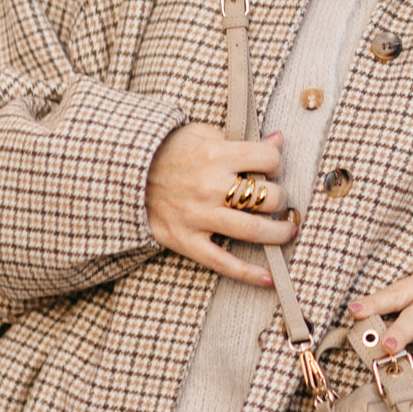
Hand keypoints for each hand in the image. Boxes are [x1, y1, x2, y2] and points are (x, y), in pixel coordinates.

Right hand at [145, 123, 295, 286]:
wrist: (125, 172)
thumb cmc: (168, 151)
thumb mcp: (202, 134)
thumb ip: (241, 139)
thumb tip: (278, 140)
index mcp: (216, 155)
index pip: (268, 160)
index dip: (276, 163)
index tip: (272, 169)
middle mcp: (209, 187)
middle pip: (267, 197)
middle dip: (281, 198)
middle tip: (278, 199)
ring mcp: (197, 216)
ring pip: (252, 231)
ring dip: (278, 234)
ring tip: (286, 232)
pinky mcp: (185, 240)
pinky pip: (222, 262)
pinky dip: (248, 273)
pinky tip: (268, 277)